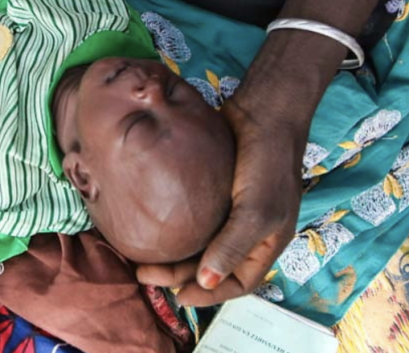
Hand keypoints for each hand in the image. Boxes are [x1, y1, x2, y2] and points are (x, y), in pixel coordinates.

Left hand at [137, 93, 304, 305]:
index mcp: (266, 241)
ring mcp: (230, 209)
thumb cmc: (267, 161)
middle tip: (145, 276)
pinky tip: (151, 226)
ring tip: (141, 258)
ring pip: (199, 242)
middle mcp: (248, 229)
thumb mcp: (256, 209)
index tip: (177, 298)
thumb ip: (232, 246)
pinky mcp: (213, 189)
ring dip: (174, 254)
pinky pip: (192, 216)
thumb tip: (207, 282)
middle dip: (180, 275)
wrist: (261, 111)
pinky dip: (174, 226)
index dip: (211, 295)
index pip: (239, 282)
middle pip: (212, 264)